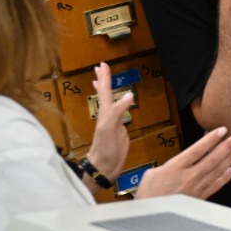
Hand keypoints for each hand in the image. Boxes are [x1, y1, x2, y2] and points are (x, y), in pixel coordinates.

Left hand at [85, 62, 134, 177]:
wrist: (104, 166)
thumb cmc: (104, 147)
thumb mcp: (109, 128)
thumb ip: (118, 111)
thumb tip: (130, 94)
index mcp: (105, 112)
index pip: (105, 91)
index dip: (105, 78)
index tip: (103, 64)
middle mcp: (108, 115)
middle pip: (105, 94)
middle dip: (103, 80)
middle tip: (100, 68)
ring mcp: (114, 122)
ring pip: (110, 102)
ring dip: (107, 91)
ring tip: (102, 82)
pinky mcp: (120, 130)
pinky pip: (120, 113)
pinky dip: (119, 105)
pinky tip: (120, 104)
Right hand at [134, 127, 230, 199]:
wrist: (150, 216)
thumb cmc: (148, 194)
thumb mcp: (152, 173)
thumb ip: (170, 163)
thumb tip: (181, 158)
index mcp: (175, 167)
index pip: (197, 150)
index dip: (211, 139)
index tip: (222, 130)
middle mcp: (189, 176)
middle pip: (212, 159)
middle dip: (227, 146)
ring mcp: (196, 187)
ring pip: (217, 170)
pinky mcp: (200, 197)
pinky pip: (216, 185)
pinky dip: (226, 177)